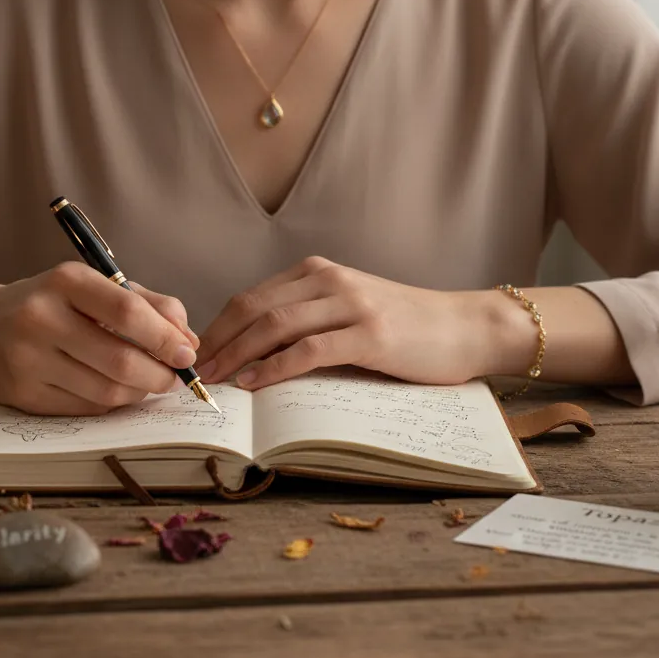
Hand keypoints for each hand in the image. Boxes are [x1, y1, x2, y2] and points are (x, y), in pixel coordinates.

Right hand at [0, 262, 198, 415]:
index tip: (187, 353)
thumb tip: (189, 341)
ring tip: (148, 384)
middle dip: (159, 375)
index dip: (164, 338)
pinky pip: (85, 409)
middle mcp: (41, 318)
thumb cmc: (52, 304)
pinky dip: (111, 404)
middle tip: (175, 378)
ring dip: (139, 393)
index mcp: (65, 281)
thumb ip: (148, 305)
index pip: (127, 312)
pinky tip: (115, 390)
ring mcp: (27, 359)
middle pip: (119, 360)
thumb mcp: (94, 287)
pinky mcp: (22, 394)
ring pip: (105, 391)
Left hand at [195, 257, 513, 389]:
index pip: (253, 297)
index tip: (195, 356)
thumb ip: (311, 320)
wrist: (467, 328)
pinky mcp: (370, 334)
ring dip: (236, 355)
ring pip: (275, 326)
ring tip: (214, 381)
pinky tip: (253, 384)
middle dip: (216, 341)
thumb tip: (255, 354)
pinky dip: (274, 367)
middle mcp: (331, 281)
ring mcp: (351, 305)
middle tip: (191, 372)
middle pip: (254, 308)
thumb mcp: (352, 311)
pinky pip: (308, 350)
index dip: (217, 327)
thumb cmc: (409, 329)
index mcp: (321, 274)